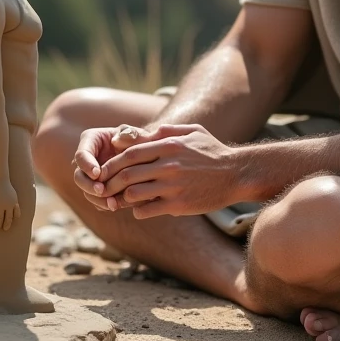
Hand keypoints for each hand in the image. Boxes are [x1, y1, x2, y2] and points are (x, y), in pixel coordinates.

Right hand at [0, 179, 19, 229]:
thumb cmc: (4, 183)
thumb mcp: (11, 192)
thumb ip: (13, 201)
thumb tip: (15, 207)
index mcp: (12, 202)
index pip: (12, 216)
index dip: (9, 222)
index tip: (7, 227)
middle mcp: (5, 205)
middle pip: (3, 218)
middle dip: (2, 224)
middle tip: (0, 228)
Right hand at [72, 124, 160, 210]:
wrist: (146, 156)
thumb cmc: (139, 139)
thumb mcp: (137, 133)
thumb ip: (130, 134)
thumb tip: (117, 140)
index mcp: (91, 141)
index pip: (81, 154)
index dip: (87, 165)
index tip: (97, 173)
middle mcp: (87, 160)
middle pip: (79, 176)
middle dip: (89, 185)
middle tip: (101, 190)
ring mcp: (91, 176)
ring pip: (86, 191)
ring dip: (97, 199)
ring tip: (112, 203)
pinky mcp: (99, 189)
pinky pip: (97, 200)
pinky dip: (105, 204)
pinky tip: (117, 205)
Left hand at [94, 124, 239, 218]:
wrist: (237, 174)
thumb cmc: (213, 151)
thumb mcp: (193, 132)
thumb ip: (168, 130)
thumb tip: (146, 132)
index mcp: (169, 145)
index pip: (130, 154)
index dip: (113, 163)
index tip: (104, 170)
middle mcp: (169, 165)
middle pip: (128, 174)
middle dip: (110, 182)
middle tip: (102, 188)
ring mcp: (173, 186)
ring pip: (134, 194)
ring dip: (123, 198)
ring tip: (119, 200)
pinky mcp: (179, 205)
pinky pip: (148, 210)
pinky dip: (139, 211)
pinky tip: (140, 209)